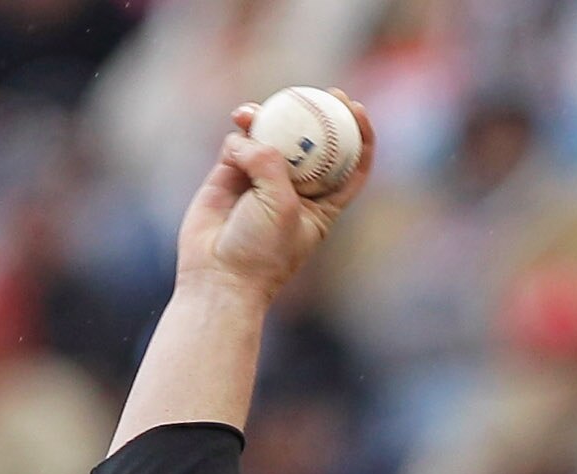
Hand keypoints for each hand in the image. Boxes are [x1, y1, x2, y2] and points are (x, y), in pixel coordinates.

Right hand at [176, 97, 375, 299]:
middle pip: (312, 142)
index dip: (358, 134)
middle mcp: (294, 189)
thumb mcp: (282, 206)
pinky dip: (239, 135)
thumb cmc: (260, 253)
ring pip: (272, 136)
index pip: (350, 164)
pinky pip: (239, 143)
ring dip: (268, 118)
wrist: (218, 277)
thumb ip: (272, 164)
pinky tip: (237, 130)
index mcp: (322, 204)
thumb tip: (250, 135)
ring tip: (253, 113)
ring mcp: (262, 180)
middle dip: (316, 113)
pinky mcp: (231, 175)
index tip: (354, 109)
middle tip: (319, 93)